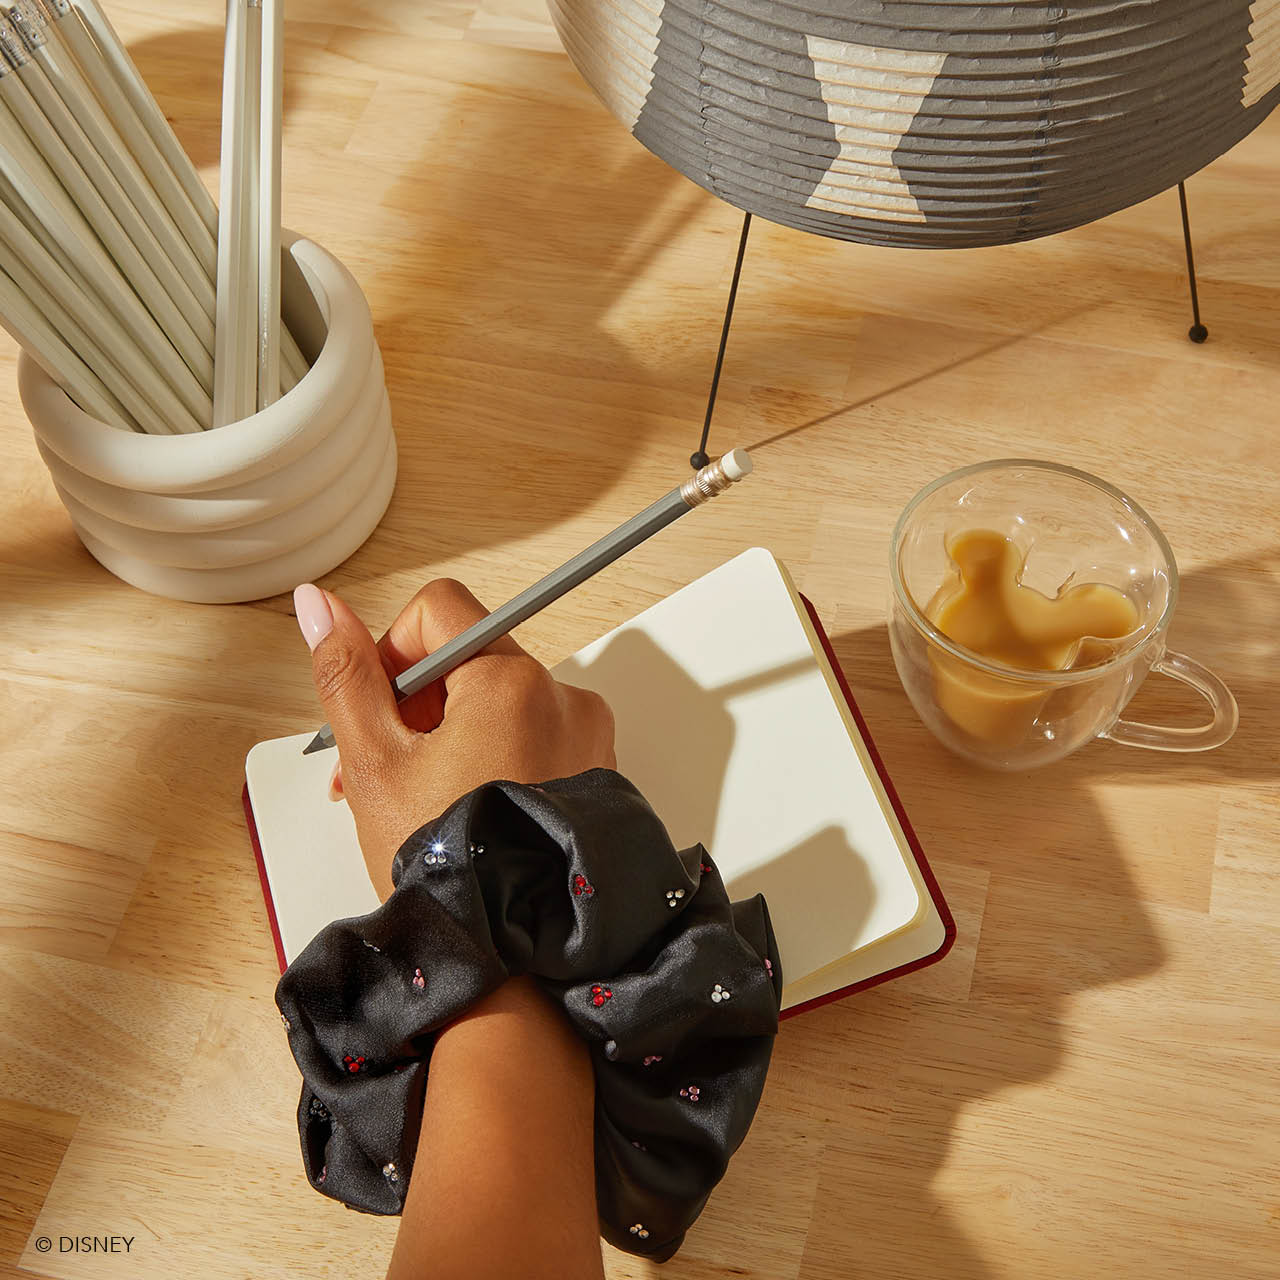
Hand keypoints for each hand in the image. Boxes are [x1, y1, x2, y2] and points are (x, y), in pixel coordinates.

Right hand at [293, 579, 615, 899]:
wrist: (510, 957)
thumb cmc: (445, 871)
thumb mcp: (375, 764)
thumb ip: (346, 675)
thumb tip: (320, 605)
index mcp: (512, 683)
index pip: (439, 611)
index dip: (393, 651)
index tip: (382, 708)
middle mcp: (563, 699)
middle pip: (470, 657)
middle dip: (418, 703)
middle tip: (390, 765)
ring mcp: (586, 737)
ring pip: (500, 699)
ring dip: (452, 732)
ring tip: (423, 797)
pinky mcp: (595, 771)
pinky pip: (534, 735)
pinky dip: (495, 756)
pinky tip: (467, 808)